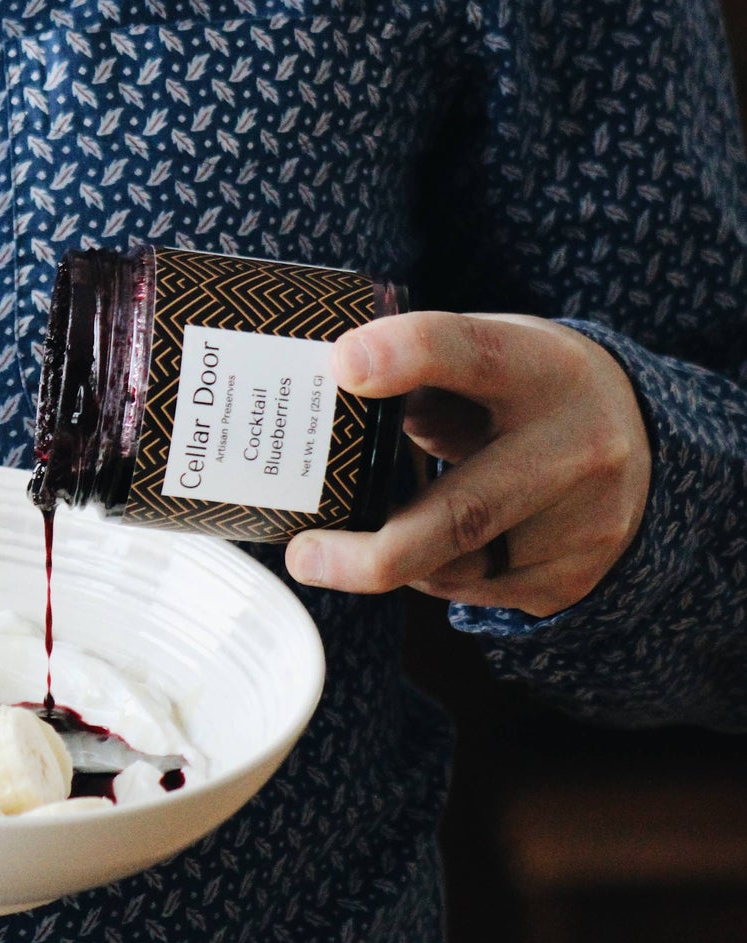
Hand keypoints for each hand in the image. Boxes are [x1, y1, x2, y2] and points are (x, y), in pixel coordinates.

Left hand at [284, 313, 652, 617]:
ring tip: (350, 543)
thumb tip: (326, 405)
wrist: (640, 441)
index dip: (405, 354)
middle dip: (374, 551)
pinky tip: (424, 545)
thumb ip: (421, 373)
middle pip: (465, 512)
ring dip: (393, 556)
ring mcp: (584, 523)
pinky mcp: (572, 577)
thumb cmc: (524, 386)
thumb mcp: (489, 352)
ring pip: (458, 566)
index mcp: (542, 368)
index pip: (471, 352)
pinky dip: (431, 572)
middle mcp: (577, 447)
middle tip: (303, 558)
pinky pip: (475, 590)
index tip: (341, 365)